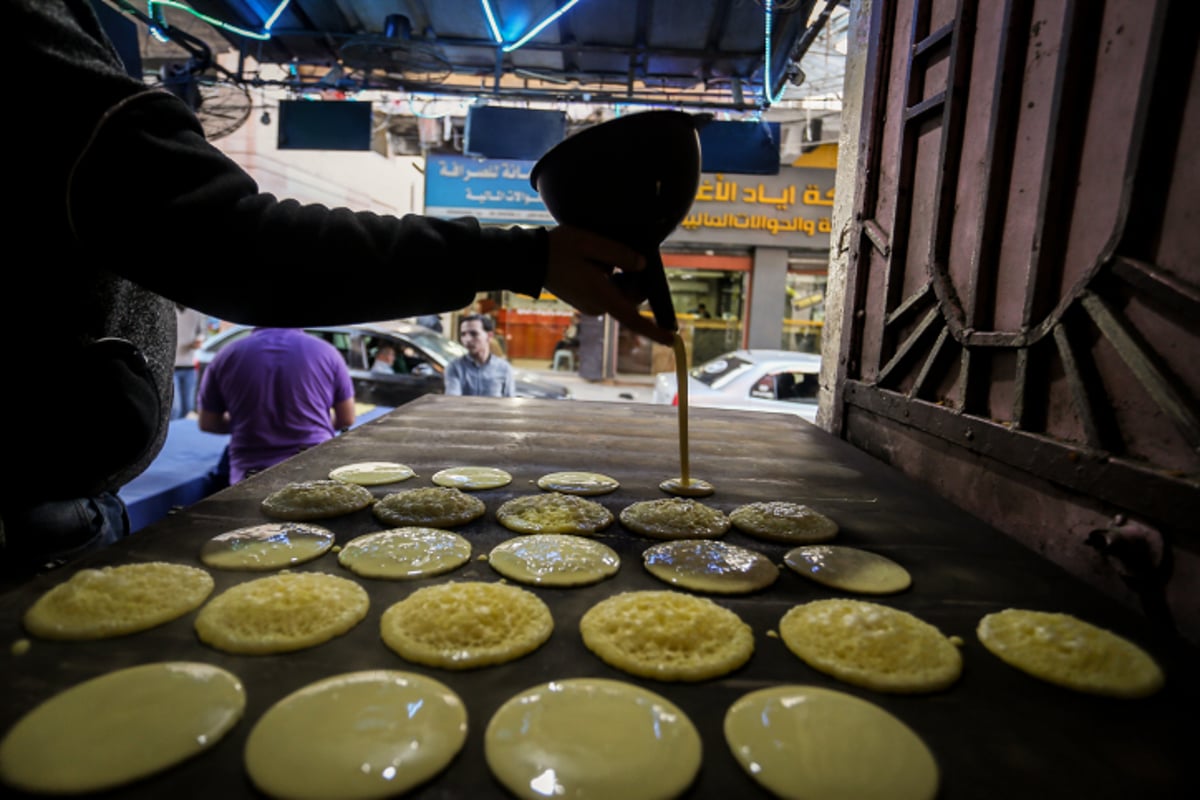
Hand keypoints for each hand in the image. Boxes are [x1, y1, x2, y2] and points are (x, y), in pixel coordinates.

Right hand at [544, 224, 674, 344]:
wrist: (530, 259)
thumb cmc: (560, 249)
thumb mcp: (592, 244)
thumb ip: (621, 255)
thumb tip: (642, 265)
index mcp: (601, 296)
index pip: (633, 318)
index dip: (654, 330)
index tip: (672, 338)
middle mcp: (597, 306)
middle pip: (631, 299)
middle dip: (635, 280)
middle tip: (620, 254)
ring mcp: (590, 305)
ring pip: (621, 294)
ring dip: (621, 277)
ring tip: (600, 256)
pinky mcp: (586, 300)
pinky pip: (608, 291)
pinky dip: (611, 278)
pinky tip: (596, 262)